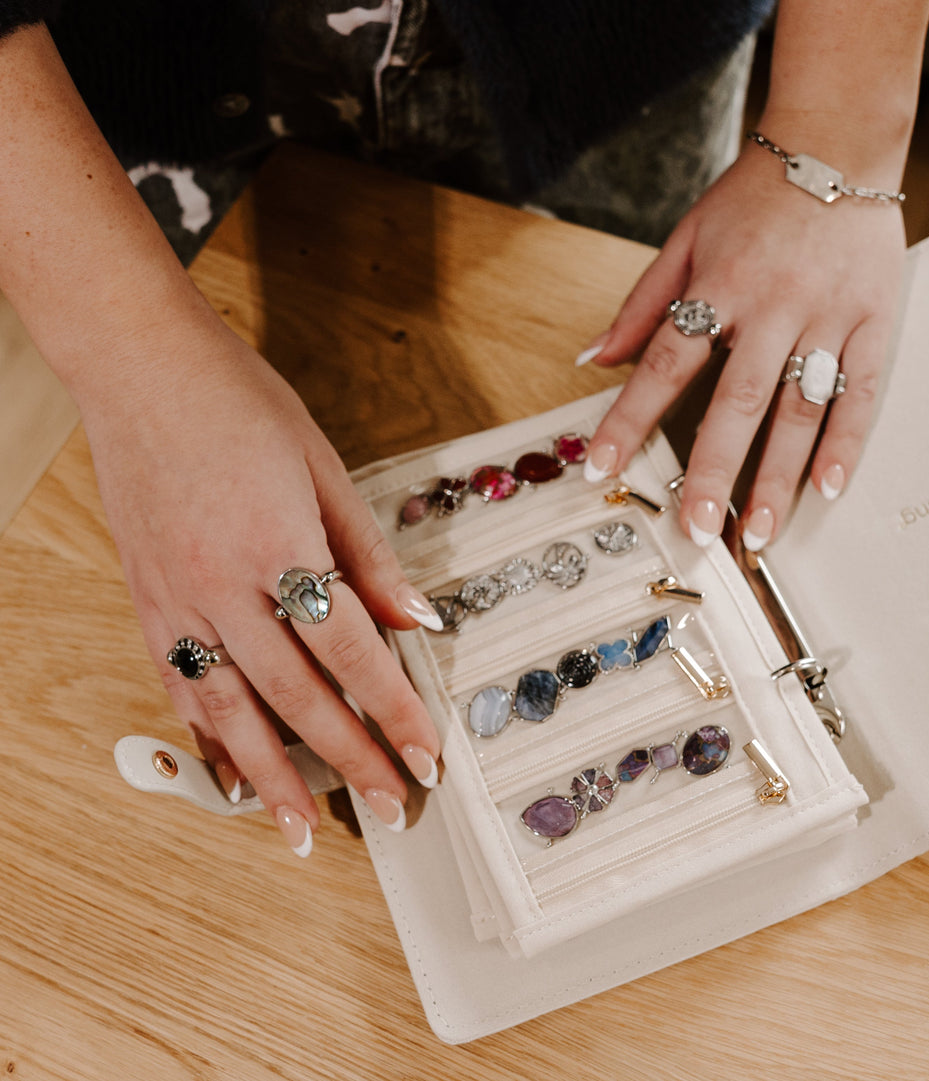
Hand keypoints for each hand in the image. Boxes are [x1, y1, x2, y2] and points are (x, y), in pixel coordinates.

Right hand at [80, 319, 441, 855]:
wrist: (140, 366)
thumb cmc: (238, 403)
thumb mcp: (324, 468)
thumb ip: (370, 555)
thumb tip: (415, 622)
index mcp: (279, 547)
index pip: (352, 653)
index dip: (394, 713)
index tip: (426, 757)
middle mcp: (223, 586)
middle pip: (298, 696)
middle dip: (351, 759)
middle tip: (389, 808)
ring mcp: (176, 599)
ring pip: (231, 710)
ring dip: (274, 778)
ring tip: (305, 831)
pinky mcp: (146, 600)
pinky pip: (179, 686)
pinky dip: (207, 738)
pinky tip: (231, 773)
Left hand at [579, 140, 905, 548]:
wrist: (840, 140)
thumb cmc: (754, 195)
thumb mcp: (684, 237)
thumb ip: (640, 304)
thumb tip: (591, 359)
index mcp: (719, 284)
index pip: (664, 365)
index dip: (629, 420)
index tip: (603, 468)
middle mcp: (773, 306)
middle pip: (737, 402)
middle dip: (715, 471)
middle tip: (700, 529)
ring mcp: (828, 316)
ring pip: (801, 409)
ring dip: (779, 476)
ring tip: (760, 533)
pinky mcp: (873, 319)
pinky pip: (861, 391)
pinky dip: (845, 442)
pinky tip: (827, 488)